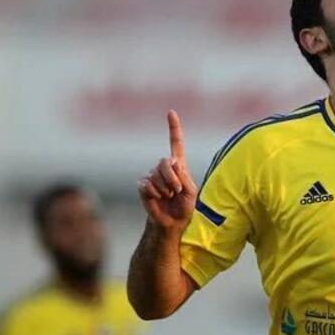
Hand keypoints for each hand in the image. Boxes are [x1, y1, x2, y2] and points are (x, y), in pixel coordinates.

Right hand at [138, 110, 197, 231]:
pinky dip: (154, 193)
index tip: (171, 112)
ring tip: (168, 196)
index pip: (176, 143)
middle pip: (165, 162)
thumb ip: (184, 176)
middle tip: (177, 191)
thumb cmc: (184, 206)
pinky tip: (157, 198)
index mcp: (179, 166)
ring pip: (156, 174)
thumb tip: (173, 161)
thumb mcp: (191, 191)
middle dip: (173, 178)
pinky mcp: (143, 185)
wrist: (172, 222)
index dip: (174, 128)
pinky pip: (147, 184)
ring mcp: (152, 175)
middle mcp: (165, 168)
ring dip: (165, 188)